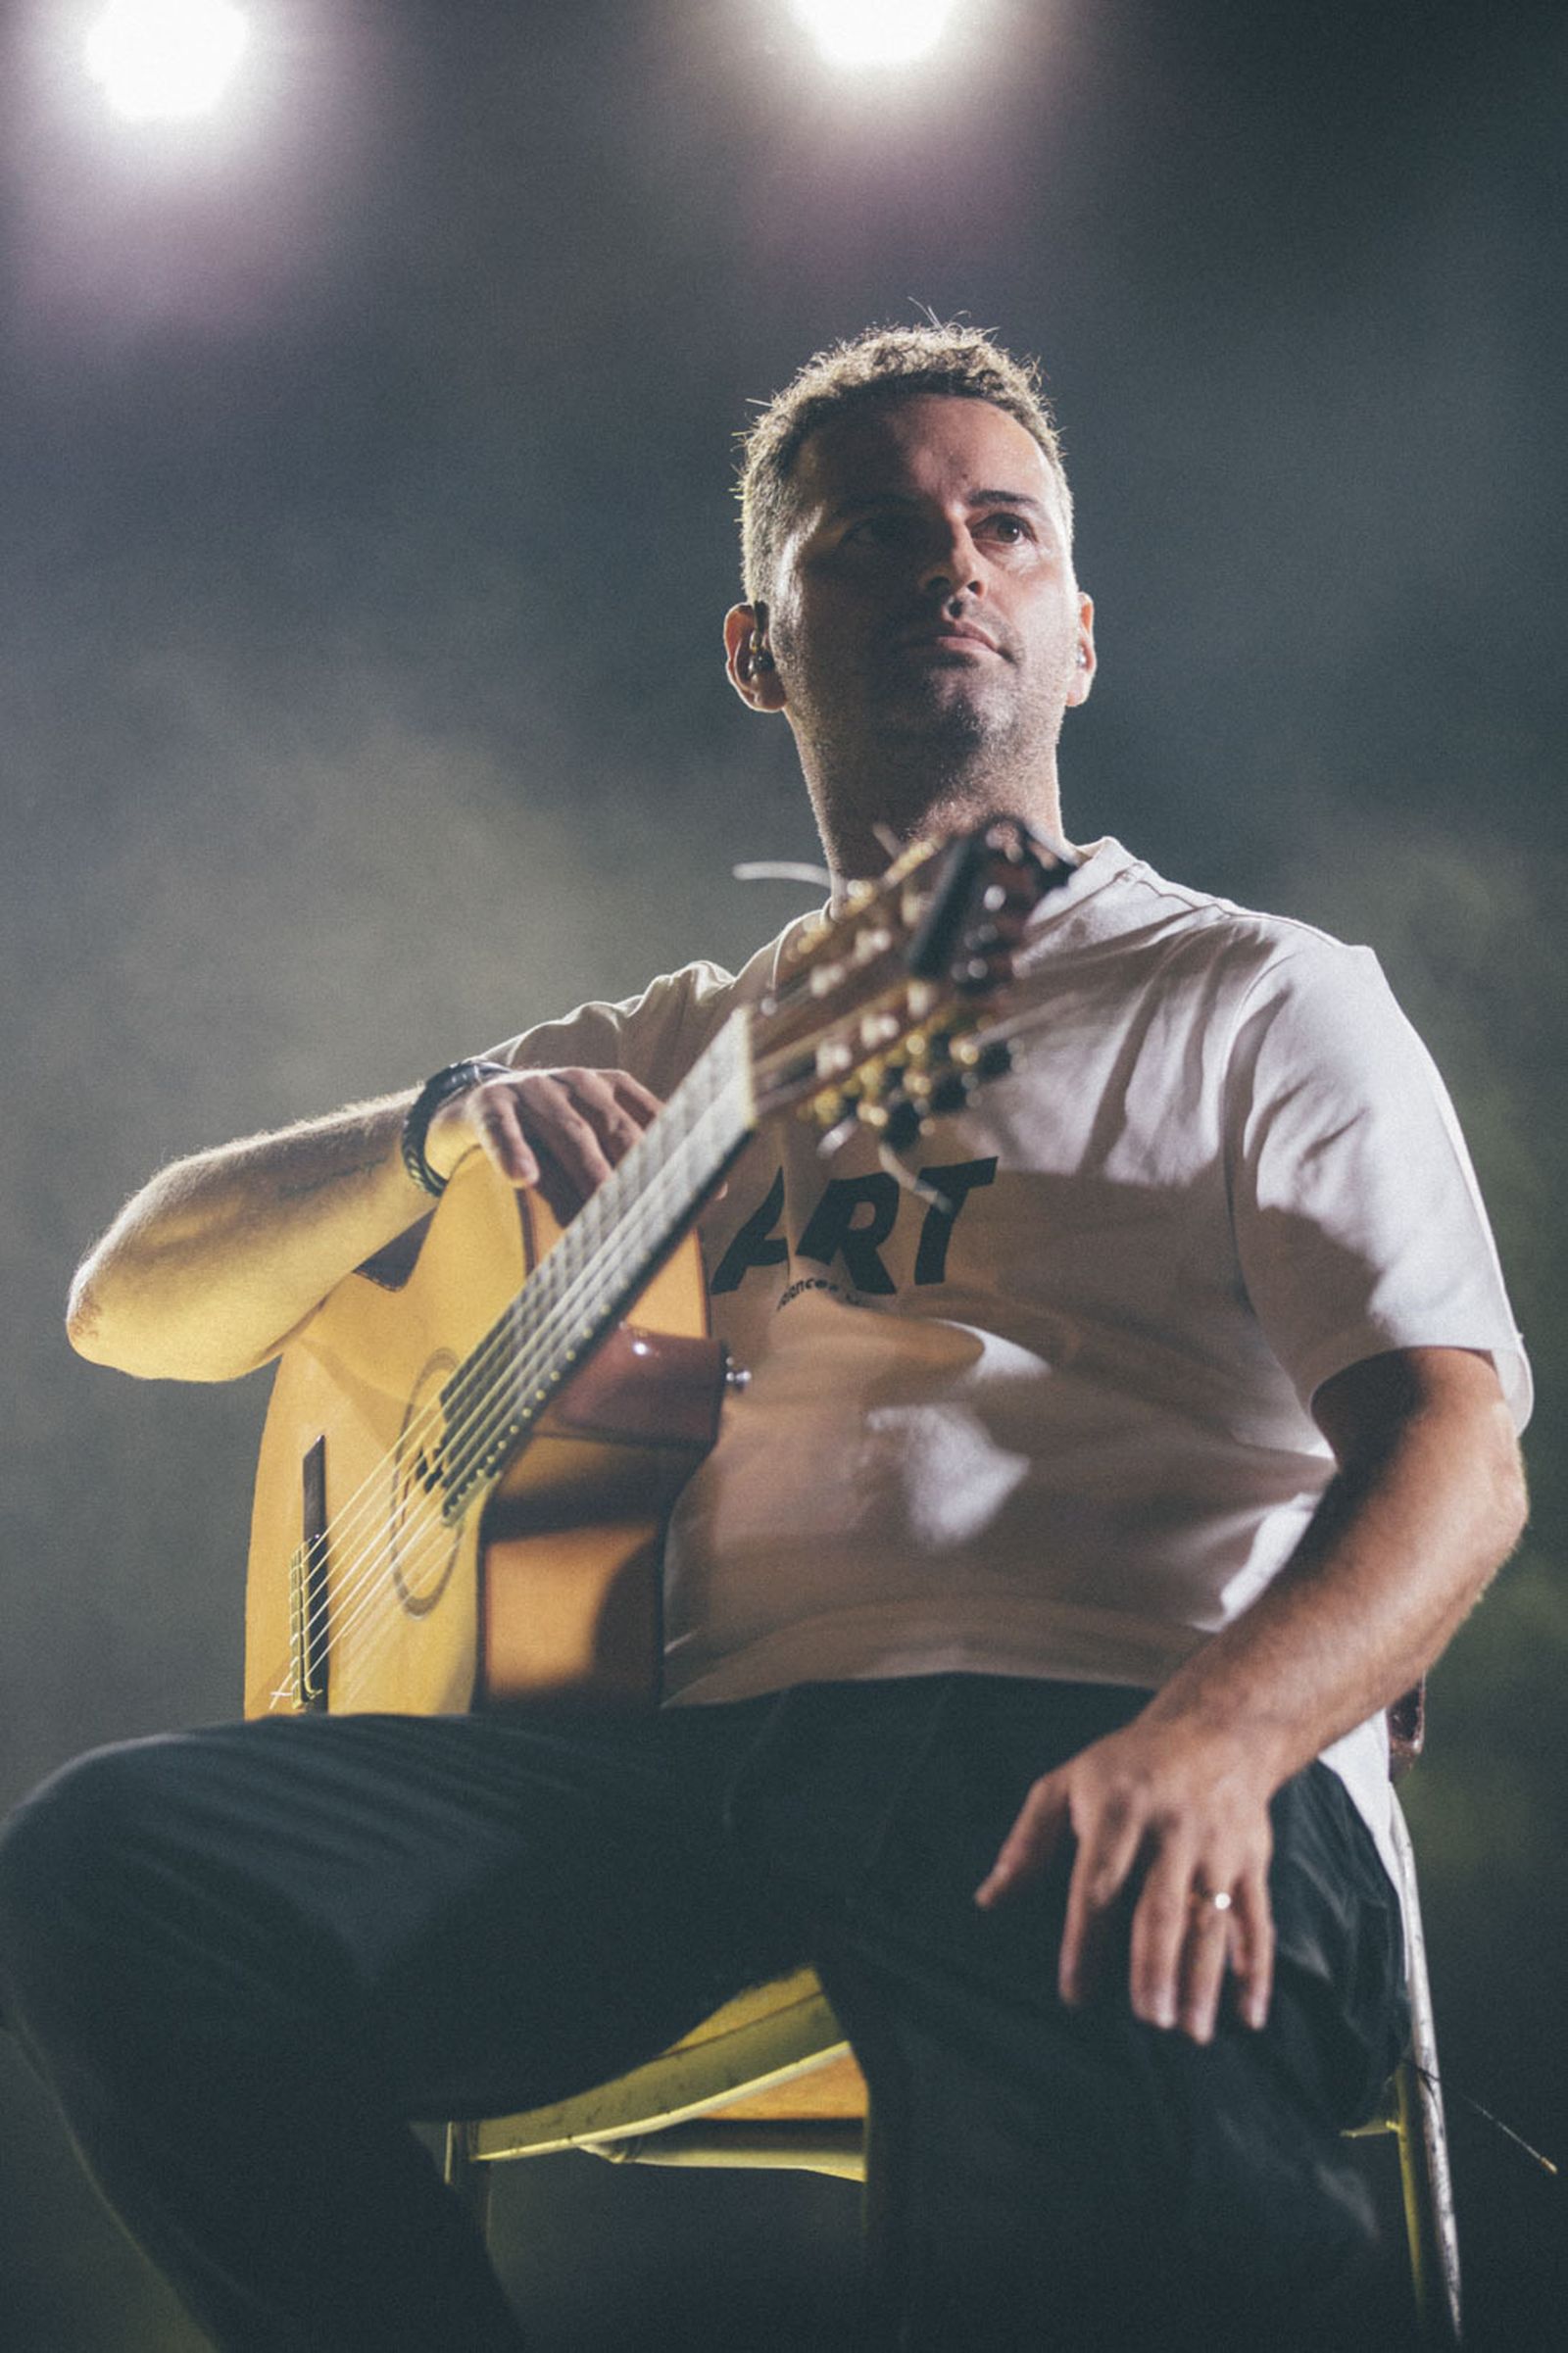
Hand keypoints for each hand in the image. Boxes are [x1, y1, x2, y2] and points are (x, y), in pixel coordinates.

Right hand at [426, 1066, 662, 1208]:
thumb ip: (627, 1162)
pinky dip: (513, 1150)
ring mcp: (533, 1089)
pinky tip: (523, 1176)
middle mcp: (577, 1082)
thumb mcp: (587, 1137)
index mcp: (609, 1089)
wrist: (469, 1108)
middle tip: (656, 1210)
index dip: (680, 1156)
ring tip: (600, 1201)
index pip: (652, 1120)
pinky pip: (502, 1128)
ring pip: (567, 1130)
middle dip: (638, 1168)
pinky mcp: (489, 1103)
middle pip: (614, 1128)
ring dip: (586, 1167)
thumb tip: (685, 1209)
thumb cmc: (542, 1135)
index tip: (710, 1194)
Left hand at [974, 1715, 1276, 2043]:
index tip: (1075, 1994)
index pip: (1098, 1881)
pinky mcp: (1252, 1861)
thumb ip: (1028, 1841)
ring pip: (1211, 1920)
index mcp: (1118, 1808)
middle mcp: (1172, 1827)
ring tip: (1191, 2032)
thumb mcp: (1068, 1782)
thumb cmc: (1128, 1765)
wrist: (1218, 1727)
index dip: (1086, 1939)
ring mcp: (1217, 1846)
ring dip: (1203, 1979)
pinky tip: (1249, 2016)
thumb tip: (988, 1900)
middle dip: (1155, 1965)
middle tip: (1148, 2019)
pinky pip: (1256, 1920)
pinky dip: (1255, 1969)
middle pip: (1162, 1905)